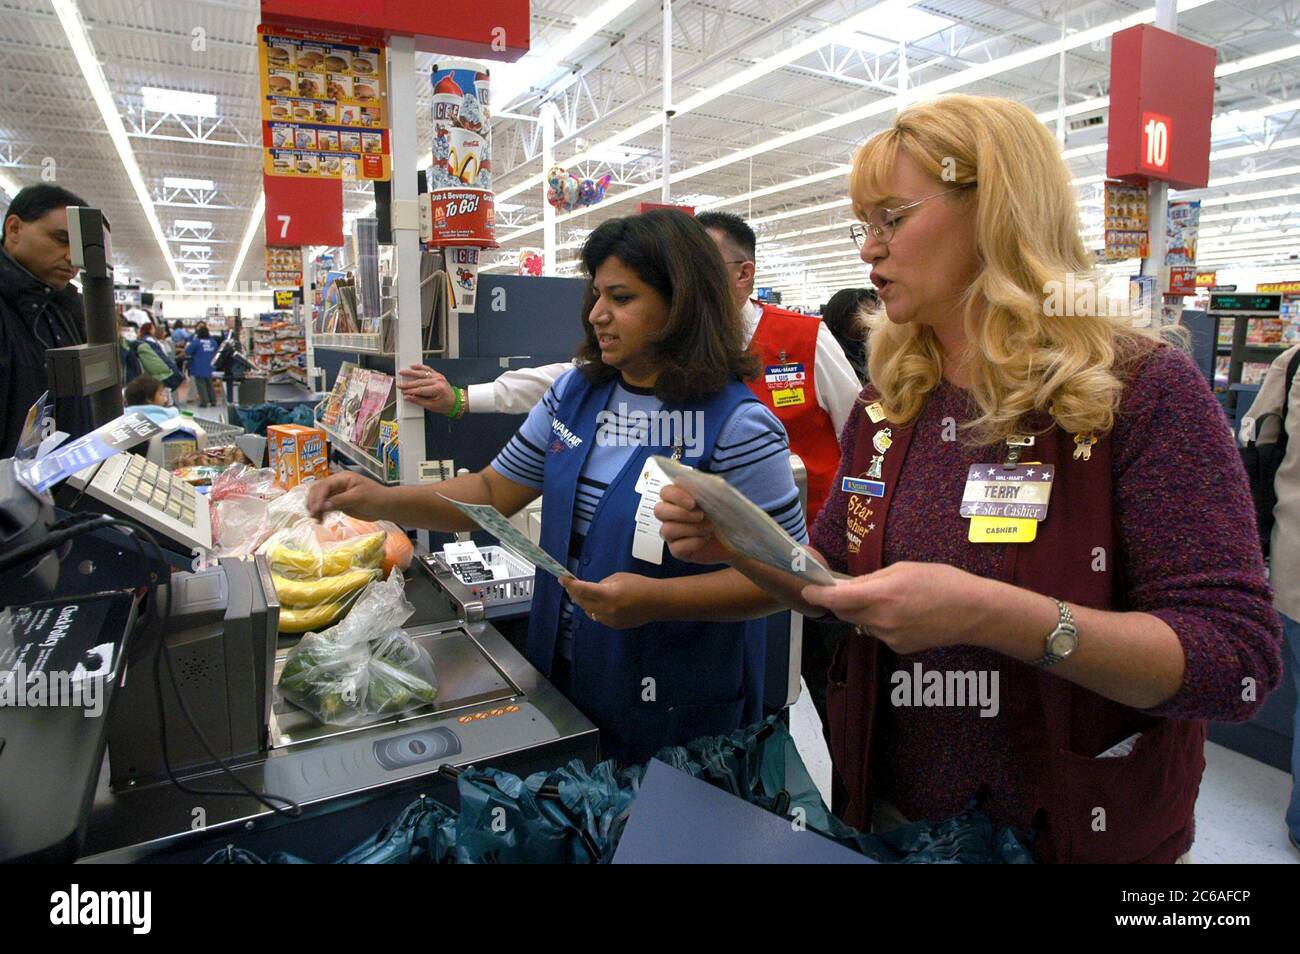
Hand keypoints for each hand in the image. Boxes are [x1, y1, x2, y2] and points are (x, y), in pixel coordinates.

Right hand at [306, 471, 391, 520]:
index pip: (325, 485)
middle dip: (314, 502)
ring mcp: (337, 494)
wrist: (386, 507)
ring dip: (315, 508)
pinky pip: (325, 507)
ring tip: (316, 519)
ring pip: (319, 499)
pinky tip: (320, 520)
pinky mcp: (338, 504)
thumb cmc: (376, 498)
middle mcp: (337, 485)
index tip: (317, 509)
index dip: (318, 496)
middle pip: (318, 491)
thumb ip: (341, 500)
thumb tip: (323, 505)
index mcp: (342, 478)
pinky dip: (321, 513)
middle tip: (314, 515)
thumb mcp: (359, 498)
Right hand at [397, 364, 457, 413]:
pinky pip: (428, 369)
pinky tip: (413, 366)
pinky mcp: (437, 374)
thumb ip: (419, 401)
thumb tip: (408, 397)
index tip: (403, 392)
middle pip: (419, 381)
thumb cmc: (446, 405)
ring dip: (411, 372)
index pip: (420, 389)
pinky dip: (420, 367)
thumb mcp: (432, 406)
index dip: (410, 391)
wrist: (456, 402)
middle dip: (408, 384)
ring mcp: (438, 376)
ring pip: (422, 373)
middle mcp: (438, 380)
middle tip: (400, 385)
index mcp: (438, 389)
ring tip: (402, 372)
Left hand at [560, 572, 655, 629]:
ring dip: (583, 603)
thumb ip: (602, 583)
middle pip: (582, 602)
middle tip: (570, 586)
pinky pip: (598, 617)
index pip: (582, 589)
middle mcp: (606, 609)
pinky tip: (597, 604)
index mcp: (608, 594)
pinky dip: (594, 610)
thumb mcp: (618, 578)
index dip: (570, 584)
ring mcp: (609, 620)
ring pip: (588, 612)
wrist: (656, 602)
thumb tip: (592, 589)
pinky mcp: (614, 625)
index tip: (562, 578)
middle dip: (574, 593)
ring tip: (581, 594)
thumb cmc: (639, 585)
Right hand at [655, 484, 735, 564]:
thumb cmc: (724, 514)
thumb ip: (707, 486)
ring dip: (691, 528)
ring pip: (667, 530)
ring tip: (708, 528)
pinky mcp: (677, 550)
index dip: (675, 496)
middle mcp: (671, 515)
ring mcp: (672, 534)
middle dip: (681, 513)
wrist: (736, 537)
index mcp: (678, 498)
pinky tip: (705, 539)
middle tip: (701, 516)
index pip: (665, 492)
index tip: (692, 502)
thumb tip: (696, 483)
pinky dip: (693, 542)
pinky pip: (677, 547)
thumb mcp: (719, 496)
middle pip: (659, 511)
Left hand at [799, 562, 993, 654]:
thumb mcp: (903, 569)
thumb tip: (849, 586)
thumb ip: (872, 579)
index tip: (808, 591)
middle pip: (845, 613)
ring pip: (862, 623)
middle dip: (842, 602)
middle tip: (853, 588)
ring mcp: (889, 637)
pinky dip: (881, 622)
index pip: (837, 600)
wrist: (972, 612)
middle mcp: (881, 620)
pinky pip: (879, 633)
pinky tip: (904, 614)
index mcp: (881, 595)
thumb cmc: (941, 582)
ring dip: (864, 611)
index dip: (818, 596)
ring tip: (892, 599)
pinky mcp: (898, 648)